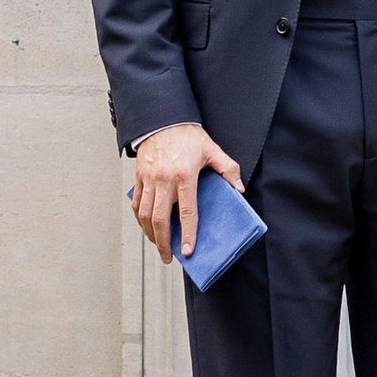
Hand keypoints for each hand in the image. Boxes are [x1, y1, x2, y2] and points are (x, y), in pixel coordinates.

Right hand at [128, 122, 241, 262]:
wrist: (163, 119)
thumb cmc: (188, 136)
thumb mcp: (212, 150)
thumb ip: (228, 169)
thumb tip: (239, 189)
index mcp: (184, 174)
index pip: (186, 211)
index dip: (188, 234)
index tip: (189, 250)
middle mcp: (164, 179)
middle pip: (160, 218)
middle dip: (164, 242)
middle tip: (169, 256)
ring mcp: (149, 179)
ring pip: (145, 214)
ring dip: (150, 234)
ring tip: (158, 246)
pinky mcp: (139, 177)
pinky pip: (137, 203)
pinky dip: (140, 219)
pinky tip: (147, 227)